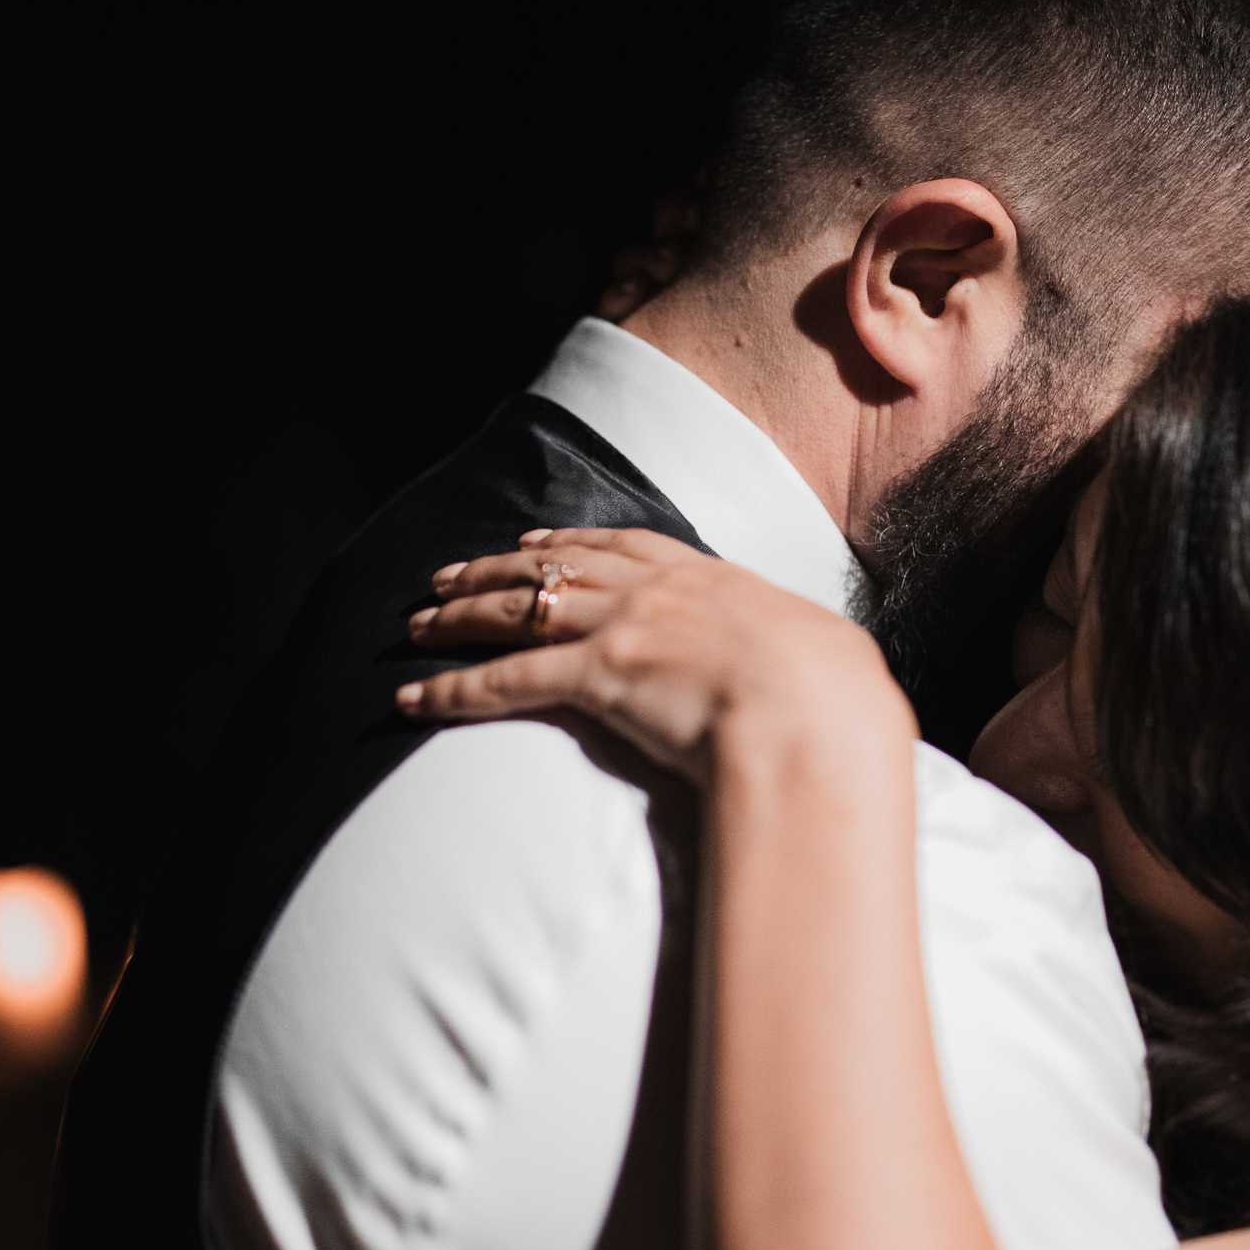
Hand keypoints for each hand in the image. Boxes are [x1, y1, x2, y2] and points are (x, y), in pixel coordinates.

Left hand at [396, 527, 913, 782]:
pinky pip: (507, 680)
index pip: (624, 545)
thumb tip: (823, 675)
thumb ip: (795, 653)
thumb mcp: (821, 653)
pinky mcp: (596, 675)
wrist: (817, 709)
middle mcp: (656, 591)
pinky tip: (415, 695)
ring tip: (414, 625)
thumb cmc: (834, 693)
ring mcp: (622, 627)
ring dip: (459, 617)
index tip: (535, 540)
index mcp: (711, 578)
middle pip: (555, 568)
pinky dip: (454, 688)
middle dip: (493, 569)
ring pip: (519, 610)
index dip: (571, 540)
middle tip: (446, 573)